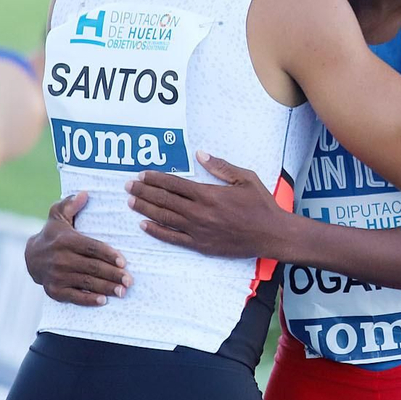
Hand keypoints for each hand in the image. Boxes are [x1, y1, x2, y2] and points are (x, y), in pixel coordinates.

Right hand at [24, 192, 130, 306]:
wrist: (31, 258)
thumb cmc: (52, 235)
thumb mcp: (57, 216)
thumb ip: (70, 204)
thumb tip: (84, 194)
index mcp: (65, 240)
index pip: (91, 248)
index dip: (108, 255)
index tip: (123, 262)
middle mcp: (61, 259)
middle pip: (92, 267)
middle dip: (113, 274)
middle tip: (129, 280)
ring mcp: (57, 276)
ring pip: (87, 283)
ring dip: (106, 288)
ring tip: (122, 291)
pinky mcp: (54, 290)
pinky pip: (74, 297)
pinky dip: (89, 300)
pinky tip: (103, 300)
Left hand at [127, 151, 291, 259]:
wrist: (272, 234)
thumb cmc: (261, 205)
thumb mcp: (245, 178)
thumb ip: (221, 166)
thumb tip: (200, 154)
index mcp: (209, 194)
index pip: (174, 184)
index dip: (156, 179)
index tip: (142, 175)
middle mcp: (200, 212)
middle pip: (165, 200)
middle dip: (144, 192)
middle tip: (128, 186)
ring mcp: (199, 230)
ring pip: (165, 218)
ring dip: (146, 208)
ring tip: (131, 202)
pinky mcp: (201, 245)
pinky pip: (173, 238)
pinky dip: (157, 231)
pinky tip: (144, 225)